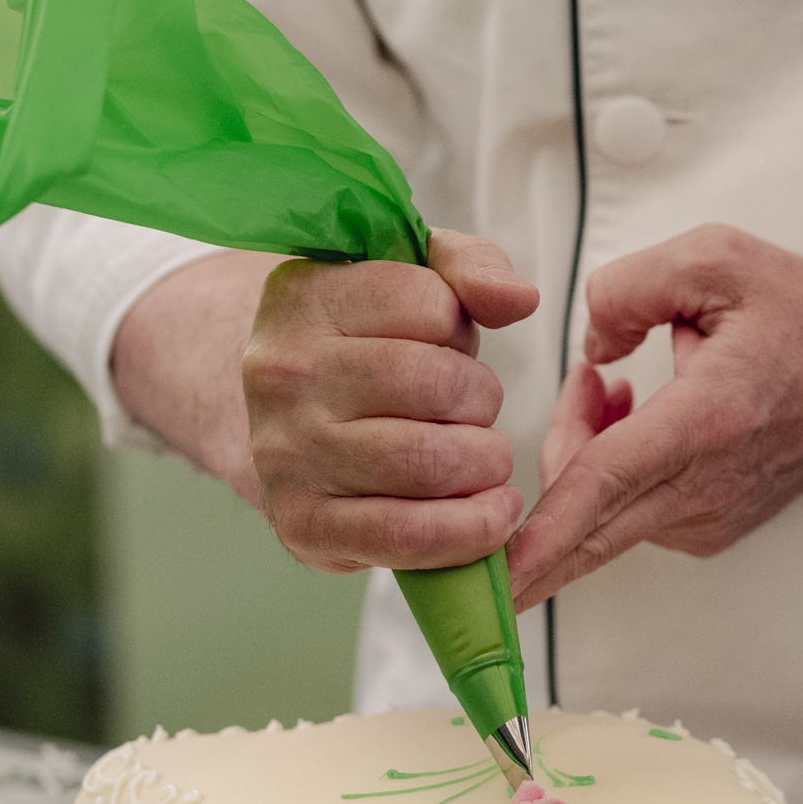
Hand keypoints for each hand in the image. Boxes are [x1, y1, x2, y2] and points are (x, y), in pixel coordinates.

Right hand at [242, 229, 538, 570]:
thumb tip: (519, 298)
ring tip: (481, 458)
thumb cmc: (361, 348)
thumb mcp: (408, 280)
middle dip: (481, 401)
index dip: (460, 329)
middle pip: (436, 386)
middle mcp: (285, 375)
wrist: (282, 424)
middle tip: (471, 412)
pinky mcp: (305, 525)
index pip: (427, 304)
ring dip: (484, 464)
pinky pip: (411, 535)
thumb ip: (471, 267)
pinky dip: (471, 529)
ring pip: (431, 463)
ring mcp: (288, 455)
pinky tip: (490, 512)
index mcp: (305, 298)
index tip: (444, 346)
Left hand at [507, 225, 802, 608]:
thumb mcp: (716, 259)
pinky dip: (608, 472)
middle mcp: (708, 487)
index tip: (500, 578)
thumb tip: (587, 347)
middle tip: (585, 389)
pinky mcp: (706, 533)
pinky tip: (633, 418)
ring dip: (582, 450)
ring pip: (599, 510)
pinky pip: (625, 515)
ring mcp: (707, 520)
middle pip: (589, 523)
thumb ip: (631, 286)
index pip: (608, 484)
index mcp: (709, 420)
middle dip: (537, 483)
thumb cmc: (801, 316)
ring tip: (616, 383)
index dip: (546, 534)